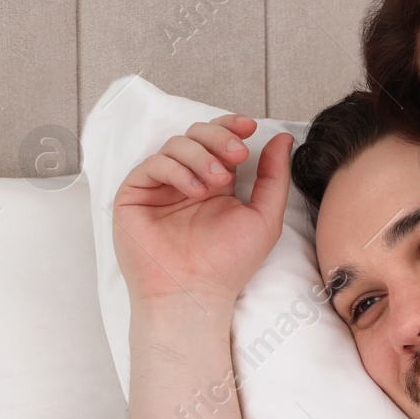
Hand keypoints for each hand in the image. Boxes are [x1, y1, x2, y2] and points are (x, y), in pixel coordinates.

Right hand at [111, 114, 291, 309]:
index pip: (219, 141)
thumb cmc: (229, 263)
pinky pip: (152, 164)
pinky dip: (177, 170)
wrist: (196, 291)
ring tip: (217, 183)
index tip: (249, 127)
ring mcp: (160, 187)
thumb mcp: (265, 216)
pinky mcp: (136, 195)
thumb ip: (274, 177)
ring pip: (175, 144)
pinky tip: (195, 190)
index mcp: (216, 183)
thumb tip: (283, 139)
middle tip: (237, 153)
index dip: (231, 127)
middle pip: (196, 135)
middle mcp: (187, 180)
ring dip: (201, 157)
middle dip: (219, 137)